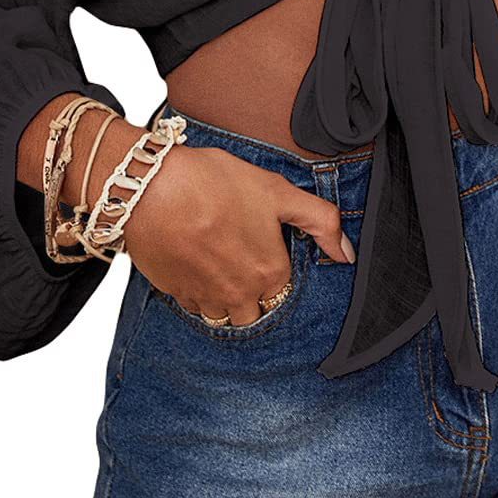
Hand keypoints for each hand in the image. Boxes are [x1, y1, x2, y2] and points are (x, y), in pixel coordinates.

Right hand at [120, 139, 354, 325]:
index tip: (263, 245)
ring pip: (224, 314)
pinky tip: (194, 261)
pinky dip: (197, 290)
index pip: (284, 289)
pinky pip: (193, 305)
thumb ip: (321, 222)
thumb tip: (348, 255)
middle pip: (256, 310)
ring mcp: (204, 298)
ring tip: (218, 259)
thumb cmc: (214, 183)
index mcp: (269, 275)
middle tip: (240, 255)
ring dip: (226, 296)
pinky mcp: (173, 293)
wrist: (150, 187)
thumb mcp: (278, 192)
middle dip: (253, 291)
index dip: (276, 265)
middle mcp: (239, 296)